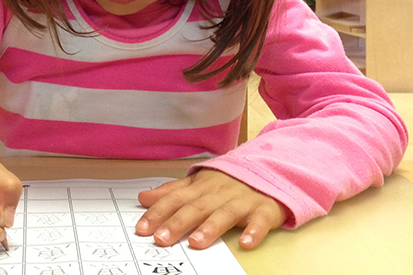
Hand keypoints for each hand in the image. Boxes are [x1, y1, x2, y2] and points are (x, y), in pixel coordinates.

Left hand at [136, 169, 287, 249]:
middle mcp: (219, 192)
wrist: (270, 169)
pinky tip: (246, 243)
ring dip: (211, 227)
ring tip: (196, 243)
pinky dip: (254, 231)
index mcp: (201, 186)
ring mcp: (242, 200)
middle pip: (196, 207)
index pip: (175, 198)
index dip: (158, 212)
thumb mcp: (198, 182)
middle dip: (177, 223)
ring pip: (224, 214)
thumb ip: (172, 191)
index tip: (142, 228)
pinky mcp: (265, 209)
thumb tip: (143, 198)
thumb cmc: (229, 181)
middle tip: (161, 239)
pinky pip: (260, 221)